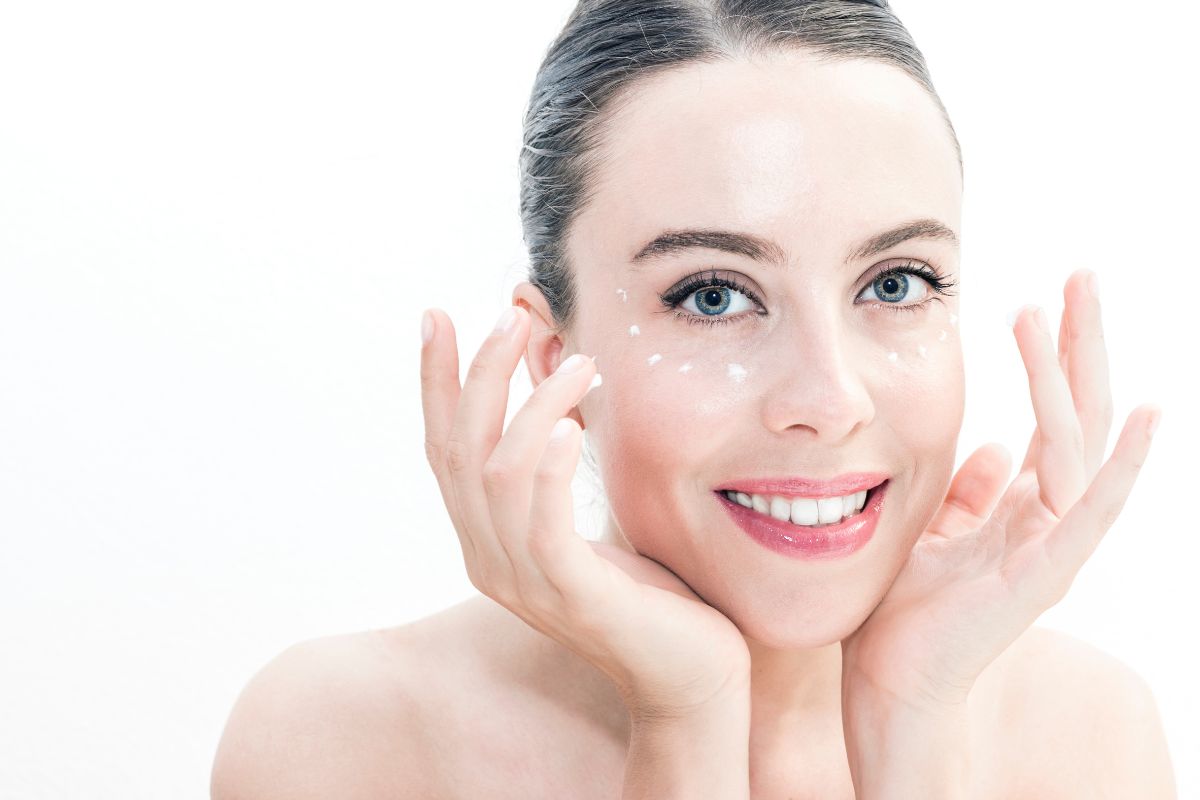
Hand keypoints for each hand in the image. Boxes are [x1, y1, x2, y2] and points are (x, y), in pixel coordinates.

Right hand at [419, 305, 750, 719]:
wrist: (690, 675)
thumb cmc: (648, 585)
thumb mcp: (592, 505)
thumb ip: (562, 448)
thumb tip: (553, 366)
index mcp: (486, 536)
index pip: (444, 448)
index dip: (436, 382)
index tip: (438, 315)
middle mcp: (489, 559)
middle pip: (458, 451)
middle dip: (479, 374)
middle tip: (512, 315)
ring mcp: (525, 582)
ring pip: (496, 476)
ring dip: (534, 407)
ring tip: (580, 363)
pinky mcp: (572, 597)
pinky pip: (542, 524)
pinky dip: (551, 468)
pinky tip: (574, 426)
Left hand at [840, 269, 1160, 711]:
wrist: (887, 681)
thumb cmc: (905, 611)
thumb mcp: (934, 532)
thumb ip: (969, 494)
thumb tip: (993, 446)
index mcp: (1024, 508)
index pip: (1055, 417)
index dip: (1056, 357)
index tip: (1049, 297)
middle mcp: (1048, 521)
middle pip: (1079, 415)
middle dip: (1082, 343)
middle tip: (1083, 273)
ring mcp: (1052, 547)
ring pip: (1078, 442)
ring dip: (1070, 372)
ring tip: (1060, 305)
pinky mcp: (1041, 577)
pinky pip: (1089, 512)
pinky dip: (1119, 463)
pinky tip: (1142, 413)